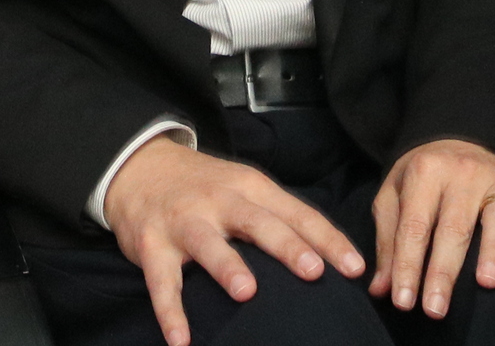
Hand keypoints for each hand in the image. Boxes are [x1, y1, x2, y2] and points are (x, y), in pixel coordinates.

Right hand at [101, 135, 365, 345]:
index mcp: (250, 187)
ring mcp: (183, 220)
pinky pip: (161, 282)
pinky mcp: (151, 244)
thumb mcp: (244, 188)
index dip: (327, 239)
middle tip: (313, 271)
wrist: (139, 166)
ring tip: (248, 292)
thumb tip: (328, 259)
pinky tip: (181, 341)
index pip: (296, 212)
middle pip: (257, 222)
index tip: (355, 268)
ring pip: (207, 244)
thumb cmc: (204, 186)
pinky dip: (169, 312)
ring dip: (227, 266)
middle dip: (286, 245)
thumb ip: (280, 218)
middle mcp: (218, 200)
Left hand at [370, 138, 494, 318]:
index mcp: (427, 172)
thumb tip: (381, 288)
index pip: (416, 226)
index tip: (403, 302)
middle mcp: (466, 175)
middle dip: (443, 271)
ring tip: (489, 283)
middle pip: (455, 228)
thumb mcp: (395, 193)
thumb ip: (388, 239)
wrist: (461, 133)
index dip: (408, 265)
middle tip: (435, 308)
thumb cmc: (424, 174)